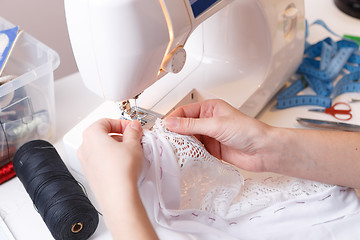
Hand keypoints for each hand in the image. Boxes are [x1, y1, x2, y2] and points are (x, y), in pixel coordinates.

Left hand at [78, 119, 157, 238]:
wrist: (117, 195)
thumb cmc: (121, 170)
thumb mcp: (133, 144)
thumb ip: (133, 131)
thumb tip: (133, 127)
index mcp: (91, 135)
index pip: (106, 121)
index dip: (121, 123)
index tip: (132, 127)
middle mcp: (84, 147)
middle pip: (102, 134)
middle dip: (119, 135)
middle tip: (133, 138)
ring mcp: (86, 162)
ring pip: (101, 148)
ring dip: (116, 147)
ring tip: (131, 151)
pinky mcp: (91, 174)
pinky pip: (101, 161)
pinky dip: (111, 159)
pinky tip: (124, 164)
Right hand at [165, 99, 276, 171]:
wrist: (263, 151)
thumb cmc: (248, 131)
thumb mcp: (216, 125)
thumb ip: (192, 125)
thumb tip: (172, 123)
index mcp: (209, 108)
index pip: (185, 112)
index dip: (173, 119)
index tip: (164, 129)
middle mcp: (208, 121)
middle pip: (185, 126)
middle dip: (176, 133)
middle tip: (167, 141)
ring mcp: (210, 136)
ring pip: (189, 139)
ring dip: (183, 145)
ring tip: (176, 149)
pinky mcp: (212, 150)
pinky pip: (196, 151)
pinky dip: (190, 154)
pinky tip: (187, 157)